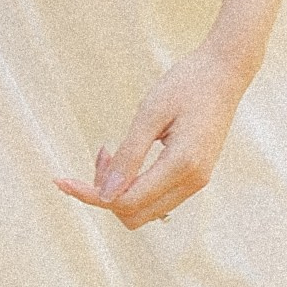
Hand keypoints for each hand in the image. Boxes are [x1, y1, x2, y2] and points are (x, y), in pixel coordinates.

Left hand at [57, 40, 251, 230]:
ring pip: (144, 208)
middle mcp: (193, 182)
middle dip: (105, 193)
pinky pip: (156, 195)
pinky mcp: (194, 176)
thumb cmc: (187, 84)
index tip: (62, 180)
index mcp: (183, 166)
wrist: (224, 72)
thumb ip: (129, 155)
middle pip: (134, 214)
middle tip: (98, 155)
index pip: (127, 202)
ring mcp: (196, 182)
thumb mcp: (150, 113)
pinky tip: (123, 156)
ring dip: (119, 188)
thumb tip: (104, 195)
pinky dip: (134, 183)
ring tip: (108, 152)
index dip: (91, 195)